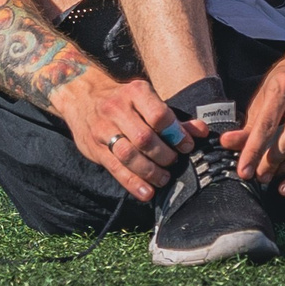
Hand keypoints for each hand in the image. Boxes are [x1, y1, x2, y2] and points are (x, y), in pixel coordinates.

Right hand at [55, 70, 198, 200]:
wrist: (82, 97)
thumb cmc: (124, 100)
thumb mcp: (147, 100)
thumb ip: (174, 117)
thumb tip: (202, 131)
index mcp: (136, 92)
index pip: (159, 115)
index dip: (176, 134)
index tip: (187, 146)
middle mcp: (117, 109)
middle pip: (144, 138)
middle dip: (164, 155)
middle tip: (174, 163)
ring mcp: (103, 129)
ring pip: (129, 155)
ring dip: (150, 171)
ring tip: (164, 178)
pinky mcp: (95, 148)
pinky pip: (115, 168)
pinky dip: (132, 183)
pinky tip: (146, 193)